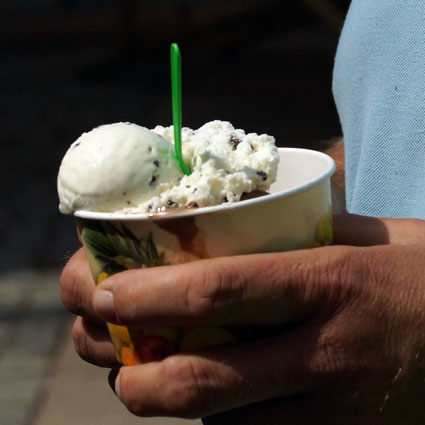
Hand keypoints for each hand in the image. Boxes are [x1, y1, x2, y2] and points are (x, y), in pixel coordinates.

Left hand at [60, 215, 424, 423]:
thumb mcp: (376, 236)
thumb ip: (313, 231)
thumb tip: (257, 224)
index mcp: (329, 282)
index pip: (219, 292)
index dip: (150, 296)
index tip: (103, 292)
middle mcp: (326, 351)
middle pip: (206, 379)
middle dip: (138, 377)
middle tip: (107, 357)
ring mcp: (336, 409)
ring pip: (225, 423)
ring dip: (169, 405)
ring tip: (138, 381)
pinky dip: (220, 424)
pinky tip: (209, 403)